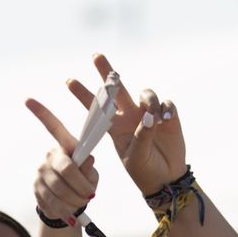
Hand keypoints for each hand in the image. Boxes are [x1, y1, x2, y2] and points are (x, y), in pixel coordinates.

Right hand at [25, 100, 99, 227]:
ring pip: (60, 189)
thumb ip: (89, 168)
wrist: (69, 207)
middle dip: (82, 186)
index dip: (41, 113)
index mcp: (65, 146)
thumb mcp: (91, 176)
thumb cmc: (83, 184)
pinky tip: (71, 216)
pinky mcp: (36, 189)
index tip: (27, 99)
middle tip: (91, 196)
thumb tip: (89, 159)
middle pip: (66, 170)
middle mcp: (50, 156)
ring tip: (83, 205)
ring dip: (75, 201)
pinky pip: (52, 202)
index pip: (53, 127)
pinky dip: (65, 211)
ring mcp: (40, 172)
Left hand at [64, 53, 185, 195]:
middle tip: (95, 56)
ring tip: (154, 118)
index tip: (69, 82)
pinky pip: (166, 103)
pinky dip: (166, 108)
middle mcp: (130, 116)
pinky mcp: (168, 117)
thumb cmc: (144, 170)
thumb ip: (140, 138)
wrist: (165, 179)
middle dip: (106, 72)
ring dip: (149, 100)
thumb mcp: (135, 158)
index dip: (83, 95)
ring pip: (146, 94)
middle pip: (116, 89)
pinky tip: (166, 118)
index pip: (97, 109)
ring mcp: (149, 114)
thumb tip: (150, 117)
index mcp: (116, 127)